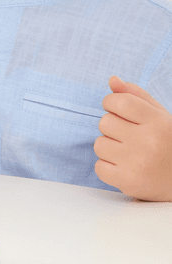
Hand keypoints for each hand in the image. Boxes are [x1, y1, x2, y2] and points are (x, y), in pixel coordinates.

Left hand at [94, 76, 171, 200]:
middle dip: (111, 127)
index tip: (116, 110)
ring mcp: (138, 163)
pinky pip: (99, 167)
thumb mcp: (160, 116)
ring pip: (99, 144)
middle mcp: (149, 141)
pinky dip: (107, 167)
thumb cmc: (167, 143)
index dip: (111, 103)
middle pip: (105, 122)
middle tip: (127, 135)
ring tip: (127, 152)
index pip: (119, 101)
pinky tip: (124, 167)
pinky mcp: (129, 182)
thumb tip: (112, 80)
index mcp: (157, 121)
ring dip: (108, 147)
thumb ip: (136, 96)